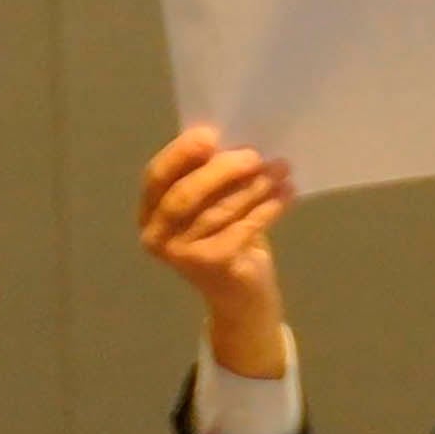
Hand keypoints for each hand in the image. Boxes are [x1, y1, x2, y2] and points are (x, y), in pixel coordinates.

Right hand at [140, 125, 294, 377]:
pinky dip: (267, 208)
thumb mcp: (211, 205)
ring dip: (253, 186)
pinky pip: (242, 228)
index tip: (210, 135)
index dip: (180, 154)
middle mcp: (156, 236)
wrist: (241, 298)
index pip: (156, 176)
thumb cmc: (227, 241)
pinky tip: (285, 195)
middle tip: (255, 155)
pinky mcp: (211, 267)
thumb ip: (210, 176)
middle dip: (222, 170)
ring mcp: (181, 255)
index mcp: (149, 213)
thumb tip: (235, 139)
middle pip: (186, 194)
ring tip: (280, 170)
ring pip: (218, 210)